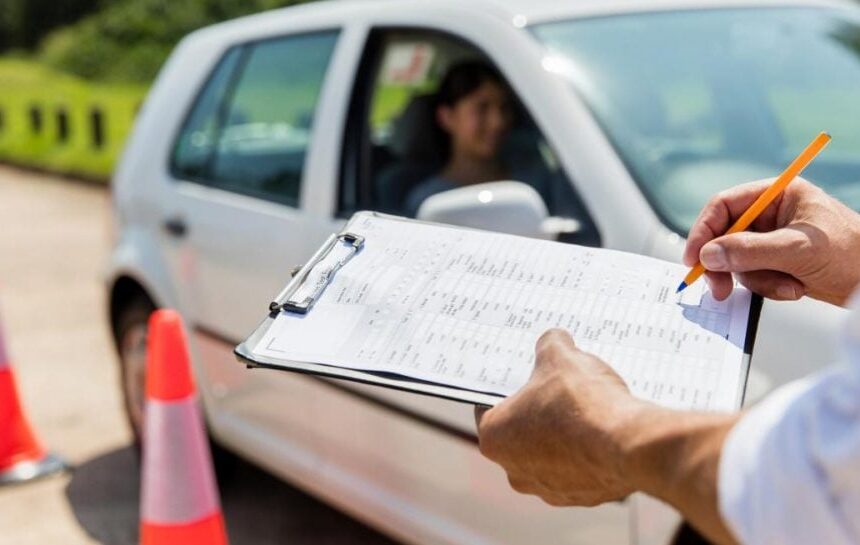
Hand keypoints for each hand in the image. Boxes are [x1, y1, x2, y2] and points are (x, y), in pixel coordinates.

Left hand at [475, 329, 740, 543]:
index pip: (488, 407)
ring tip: (586, 408)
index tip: (523, 376)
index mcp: (495, 437)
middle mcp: (514, 471)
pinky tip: (603, 430)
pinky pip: (579, 468)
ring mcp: (549, 489)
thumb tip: (554, 340)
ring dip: (563, 434)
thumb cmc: (582, 402)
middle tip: (558, 388)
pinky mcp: (582, 497)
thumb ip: (550, 344)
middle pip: (520, 432)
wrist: (629, 443)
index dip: (507, 387)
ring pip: (550, 453)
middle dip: (537, 410)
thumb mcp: (560, 356)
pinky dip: (588, 452)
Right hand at [684, 178, 859, 305]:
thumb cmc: (851, 253)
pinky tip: (795, 288)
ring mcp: (772, 240)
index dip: (704, 231)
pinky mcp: (776, 263)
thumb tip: (708, 255)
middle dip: (726, 264)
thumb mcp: (797, 250)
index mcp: (777, 195)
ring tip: (787, 286)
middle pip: (725, 236)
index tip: (694, 259)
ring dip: (757, 279)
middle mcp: (771, 214)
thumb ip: (750, 250)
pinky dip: (768, 287)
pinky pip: (753, 276)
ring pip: (737, 261)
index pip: (724, 206)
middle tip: (718, 288)